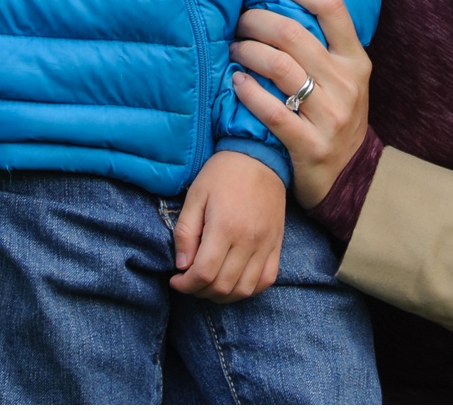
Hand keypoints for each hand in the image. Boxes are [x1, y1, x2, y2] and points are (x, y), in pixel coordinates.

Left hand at [168, 150, 286, 302]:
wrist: (259, 157)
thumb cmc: (222, 174)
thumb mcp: (195, 196)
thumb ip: (185, 233)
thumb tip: (182, 266)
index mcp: (224, 227)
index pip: (203, 274)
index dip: (185, 285)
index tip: (176, 280)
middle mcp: (248, 241)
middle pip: (222, 286)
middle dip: (199, 292)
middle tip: (189, 282)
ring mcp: (266, 245)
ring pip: (244, 290)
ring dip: (222, 295)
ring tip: (208, 285)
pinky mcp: (277, 245)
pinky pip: (266, 280)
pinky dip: (248, 289)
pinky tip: (233, 282)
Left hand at [229, 0, 371, 208]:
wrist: (350, 180)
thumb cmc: (336, 118)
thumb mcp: (344, 80)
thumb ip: (321, 47)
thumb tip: (279, 3)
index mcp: (356, 61)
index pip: (331, 7)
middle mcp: (346, 84)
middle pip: (293, 34)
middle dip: (256, 21)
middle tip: (239, 22)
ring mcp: (330, 116)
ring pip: (279, 67)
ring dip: (247, 51)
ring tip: (234, 49)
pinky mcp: (310, 145)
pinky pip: (272, 110)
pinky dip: (248, 92)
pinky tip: (235, 82)